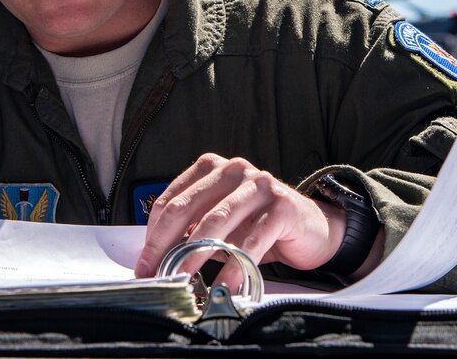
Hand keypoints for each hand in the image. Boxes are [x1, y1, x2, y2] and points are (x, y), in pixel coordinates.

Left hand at [133, 154, 356, 286]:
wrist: (311, 227)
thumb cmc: (259, 225)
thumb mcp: (221, 222)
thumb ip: (192, 229)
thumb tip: (156, 258)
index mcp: (212, 169)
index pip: (171, 199)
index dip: (153, 234)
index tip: (145, 262)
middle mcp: (234, 170)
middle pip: (187, 209)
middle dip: (166, 245)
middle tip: (156, 274)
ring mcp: (259, 185)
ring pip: (216, 223)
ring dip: (194, 256)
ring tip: (183, 280)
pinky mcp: (281, 207)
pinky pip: (250, 242)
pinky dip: (234, 268)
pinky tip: (224, 287)